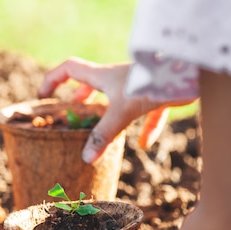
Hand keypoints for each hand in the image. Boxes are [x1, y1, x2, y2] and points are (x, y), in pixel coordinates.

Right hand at [38, 57, 163, 162]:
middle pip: (91, 83)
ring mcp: (136, 86)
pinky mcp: (156, 95)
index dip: (52, 80)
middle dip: (80, 97)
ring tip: (103, 129)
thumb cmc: (150, 84)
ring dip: (108, 111)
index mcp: (101, 76)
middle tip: (72, 112)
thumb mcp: (121, 112)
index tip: (44, 97)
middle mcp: (116, 79)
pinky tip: (145, 143)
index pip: (68, 69)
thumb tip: (85, 159)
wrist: (187, 73)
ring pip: (116, 98)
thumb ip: (103, 135)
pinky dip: (144, 128)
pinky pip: (147, 113)